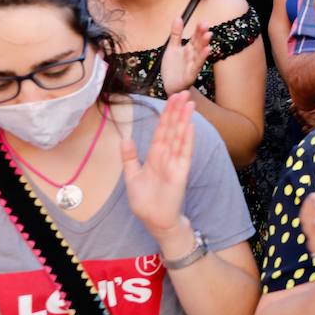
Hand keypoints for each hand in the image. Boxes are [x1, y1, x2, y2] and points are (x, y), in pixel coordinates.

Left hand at [122, 92, 195, 237]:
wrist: (155, 222)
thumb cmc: (145, 202)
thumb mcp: (132, 177)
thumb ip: (130, 158)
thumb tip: (125, 139)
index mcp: (155, 156)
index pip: (162, 130)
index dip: (166, 114)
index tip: (172, 98)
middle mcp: (166, 156)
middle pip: (173, 129)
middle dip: (177, 111)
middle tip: (184, 92)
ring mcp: (175, 163)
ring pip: (179, 137)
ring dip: (184, 120)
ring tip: (189, 103)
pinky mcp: (180, 173)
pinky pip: (184, 153)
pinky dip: (187, 140)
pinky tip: (189, 126)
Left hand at [159, 16, 212, 95]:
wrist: (170, 86)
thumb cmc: (173, 68)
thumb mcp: (172, 48)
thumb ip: (176, 34)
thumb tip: (178, 17)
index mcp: (189, 49)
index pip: (195, 37)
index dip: (198, 30)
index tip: (202, 22)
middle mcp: (192, 55)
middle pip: (198, 44)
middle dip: (202, 35)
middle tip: (205, 25)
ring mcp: (193, 65)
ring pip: (200, 53)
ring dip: (204, 44)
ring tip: (208, 35)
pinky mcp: (191, 74)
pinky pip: (197, 65)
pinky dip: (202, 58)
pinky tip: (207, 51)